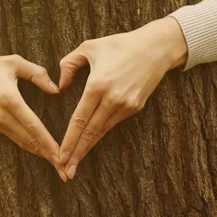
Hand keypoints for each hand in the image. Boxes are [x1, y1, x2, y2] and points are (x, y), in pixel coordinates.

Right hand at [0, 44, 67, 180]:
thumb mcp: (13, 62)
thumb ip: (37, 73)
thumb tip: (55, 89)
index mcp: (9, 99)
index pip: (33, 126)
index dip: (49, 143)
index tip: (62, 156)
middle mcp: (1, 115)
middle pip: (29, 140)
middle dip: (49, 156)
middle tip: (66, 170)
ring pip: (22, 142)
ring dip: (40, 154)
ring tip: (57, 165)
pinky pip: (14, 138)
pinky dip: (29, 146)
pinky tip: (40, 151)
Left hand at [57, 17, 187, 178]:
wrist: (156, 47)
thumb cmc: (118, 45)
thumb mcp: (88, 47)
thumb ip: (68, 65)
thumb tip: (60, 87)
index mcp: (97, 85)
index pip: (79, 120)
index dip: (69, 140)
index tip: (59, 155)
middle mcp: (112, 99)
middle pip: (90, 133)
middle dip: (76, 154)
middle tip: (64, 172)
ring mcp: (126, 105)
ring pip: (101, 132)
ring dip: (87, 149)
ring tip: (74, 165)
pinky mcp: (135, 107)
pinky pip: (112, 124)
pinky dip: (99, 136)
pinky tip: (89, 145)